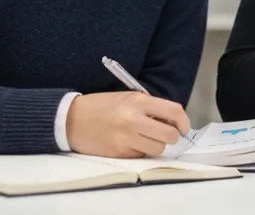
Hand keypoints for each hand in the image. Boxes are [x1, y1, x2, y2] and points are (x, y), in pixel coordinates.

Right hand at [65, 92, 191, 157]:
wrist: (70, 119)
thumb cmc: (101, 106)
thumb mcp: (128, 98)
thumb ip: (150, 108)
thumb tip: (172, 122)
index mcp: (138, 102)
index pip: (174, 111)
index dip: (184, 121)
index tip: (183, 127)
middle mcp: (134, 120)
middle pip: (170, 135)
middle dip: (171, 136)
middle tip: (164, 134)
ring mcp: (126, 138)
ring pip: (158, 148)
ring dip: (155, 145)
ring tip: (144, 138)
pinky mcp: (118, 153)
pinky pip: (141, 156)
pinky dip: (140, 152)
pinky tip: (130, 143)